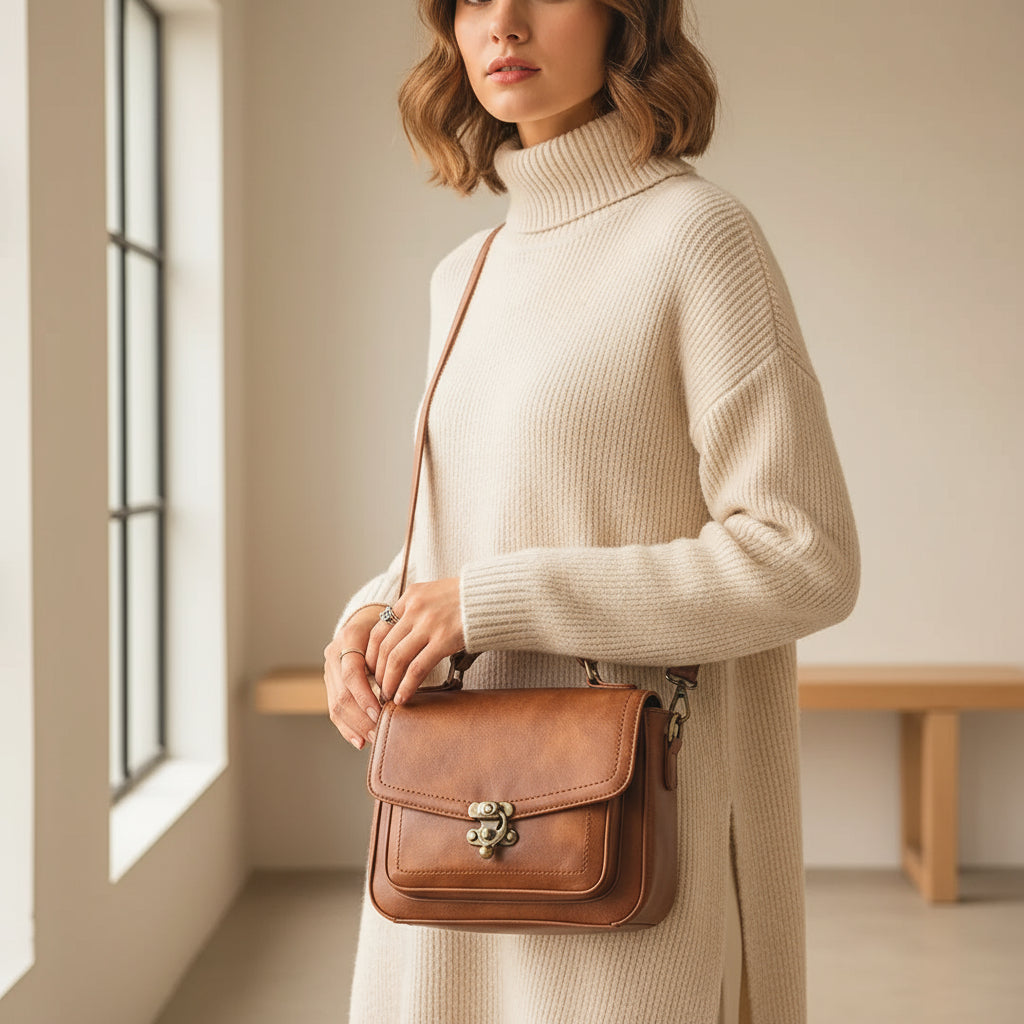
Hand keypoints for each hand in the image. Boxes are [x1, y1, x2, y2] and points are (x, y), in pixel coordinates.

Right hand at [323, 605, 386, 750]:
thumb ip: (395, 653)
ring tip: (373, 738)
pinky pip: (334, 709)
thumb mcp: (393, 631)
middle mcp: (334, 653)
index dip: (364, 695)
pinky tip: (359, 740)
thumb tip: (407, 685)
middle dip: (361, 717)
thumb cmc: (388, 625)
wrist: (367, 618)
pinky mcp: (330, 682)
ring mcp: (329, 669)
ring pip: (336, 705)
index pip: (352, 673)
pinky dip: (347, 727)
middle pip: (342, 694)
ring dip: (355, 726)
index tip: (379, 711)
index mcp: (349, 637)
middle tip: (380, 732)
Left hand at [365, 577, 464, 705]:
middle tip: (379, 688)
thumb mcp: (438, 594)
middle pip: (384, 646)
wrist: (497, 594)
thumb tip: (408, 635)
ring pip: (396, 658)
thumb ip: (420, 610)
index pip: (379, 628)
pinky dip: (406, 686)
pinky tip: (403, 697)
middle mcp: (415, 608)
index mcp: (411, 596)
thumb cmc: (471, 598)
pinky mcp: (444, 639)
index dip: (371, 654)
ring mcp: (429, 624)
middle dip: (378, 672)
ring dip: (389, 682)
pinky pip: (417, 668)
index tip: (372, 670)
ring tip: (388, 696)